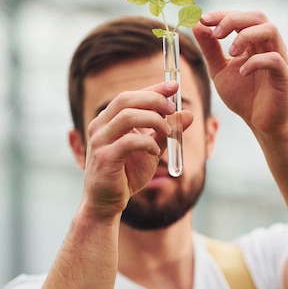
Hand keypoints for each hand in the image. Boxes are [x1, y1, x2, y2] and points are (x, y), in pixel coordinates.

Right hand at [80, 81, 193, 219]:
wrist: (106, 203)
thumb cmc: (126, 174)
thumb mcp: (151, 148)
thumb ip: (166, 131)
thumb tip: (188, 113)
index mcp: (108, 120)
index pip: (130, 95)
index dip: (154, 88)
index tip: (175, 85)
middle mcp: (100, 126)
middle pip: (126, 99)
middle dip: (154, 99)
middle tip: (173, 108)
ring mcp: (99, 141)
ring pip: (127, 116)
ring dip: (154, 120)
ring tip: (168, 131)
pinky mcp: (104, 158)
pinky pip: (129, 141)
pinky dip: (147, 142)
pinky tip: (155, 151)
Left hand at [193, 10, 287, 137]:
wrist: (261, 123)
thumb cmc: (243, 96)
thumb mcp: (219, 70)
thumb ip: (210, 49)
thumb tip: (197, 24)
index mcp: (254, 42)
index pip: (241, 16)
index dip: (222, 14)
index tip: (203, 20)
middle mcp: (269, 45)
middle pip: (258, 16)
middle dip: (234, 19)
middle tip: (216, 33)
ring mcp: (279, 59)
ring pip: (271, 30)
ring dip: (246, 36)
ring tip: (231, 53)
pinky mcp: (285, 76)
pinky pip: (275, 59)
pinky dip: (256, 62)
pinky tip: (242, 72)